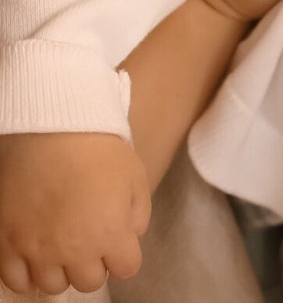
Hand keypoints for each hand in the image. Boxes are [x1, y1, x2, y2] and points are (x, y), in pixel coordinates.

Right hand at [0, 133, 149, 295]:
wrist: (53, 129)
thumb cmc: (100, 150)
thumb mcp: (136, 178)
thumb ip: (138, 214)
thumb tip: (131, 235)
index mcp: (111, 234)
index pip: (126, 269)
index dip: (124, 255)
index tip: (119, 242)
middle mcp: (74, 250)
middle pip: (89, 281)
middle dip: (95, 264)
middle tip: (90, 241)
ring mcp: (37, 249)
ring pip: (53, 286)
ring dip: (61, 270)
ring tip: (61, 247)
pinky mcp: (8, 243)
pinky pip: (15, 281)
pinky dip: (26, 275)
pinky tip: (34, 257)